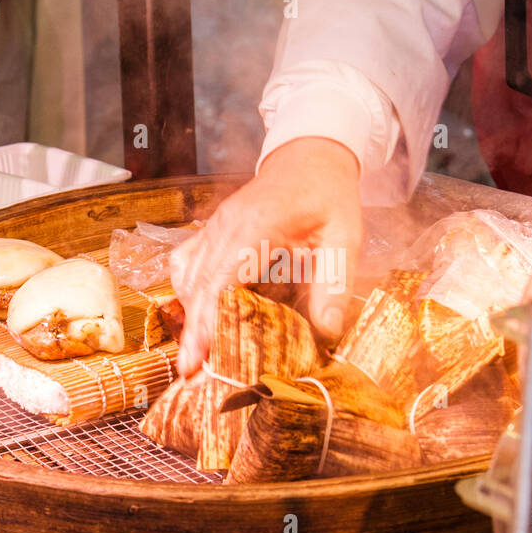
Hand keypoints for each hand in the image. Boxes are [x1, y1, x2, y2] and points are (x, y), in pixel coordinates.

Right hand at [171, 138, 362, 375]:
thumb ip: (335, 281)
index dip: (205, 324)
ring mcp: (213, 227)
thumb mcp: (345, 236)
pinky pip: (187, 263)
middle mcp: (224, 227)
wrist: (311, 157)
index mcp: (254, 228)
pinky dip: (189, 291)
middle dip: (192, 333)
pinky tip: (202, 313)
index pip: (218, 282)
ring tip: (200, 353)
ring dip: (191, 314)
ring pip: (187, 277)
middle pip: (196, 287)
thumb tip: (326, 330)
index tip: (195, 361)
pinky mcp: (212, 231)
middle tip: (194, 375)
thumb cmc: (328, 195)